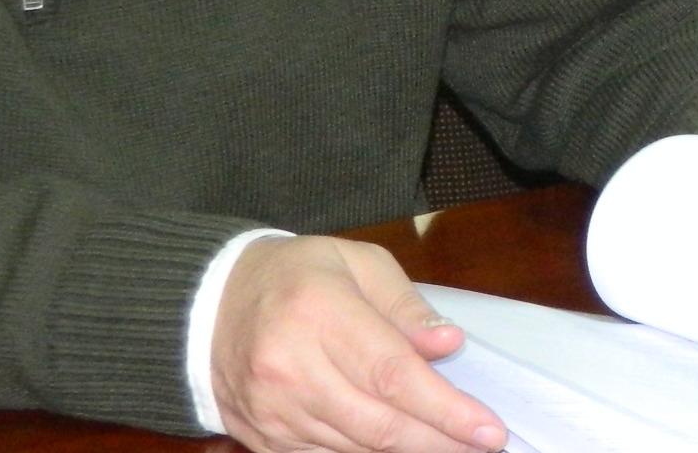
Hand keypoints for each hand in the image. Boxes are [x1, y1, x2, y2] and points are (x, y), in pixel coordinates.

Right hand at [212, 235, 504, 452]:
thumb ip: (404, 305)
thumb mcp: (356, 262)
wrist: (207, 308)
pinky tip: (404, 448)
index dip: (445, 409)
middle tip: (486, 447)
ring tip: (453, 447)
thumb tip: (449, 345)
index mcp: (320, 313)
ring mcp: (274, 412)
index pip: (393, 374)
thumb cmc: (297, 275)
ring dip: (409, 452)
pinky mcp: (263, 439)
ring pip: (355, 448)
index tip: (489, 429)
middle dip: (439, 441)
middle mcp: (292, 369)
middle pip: (378, 423)